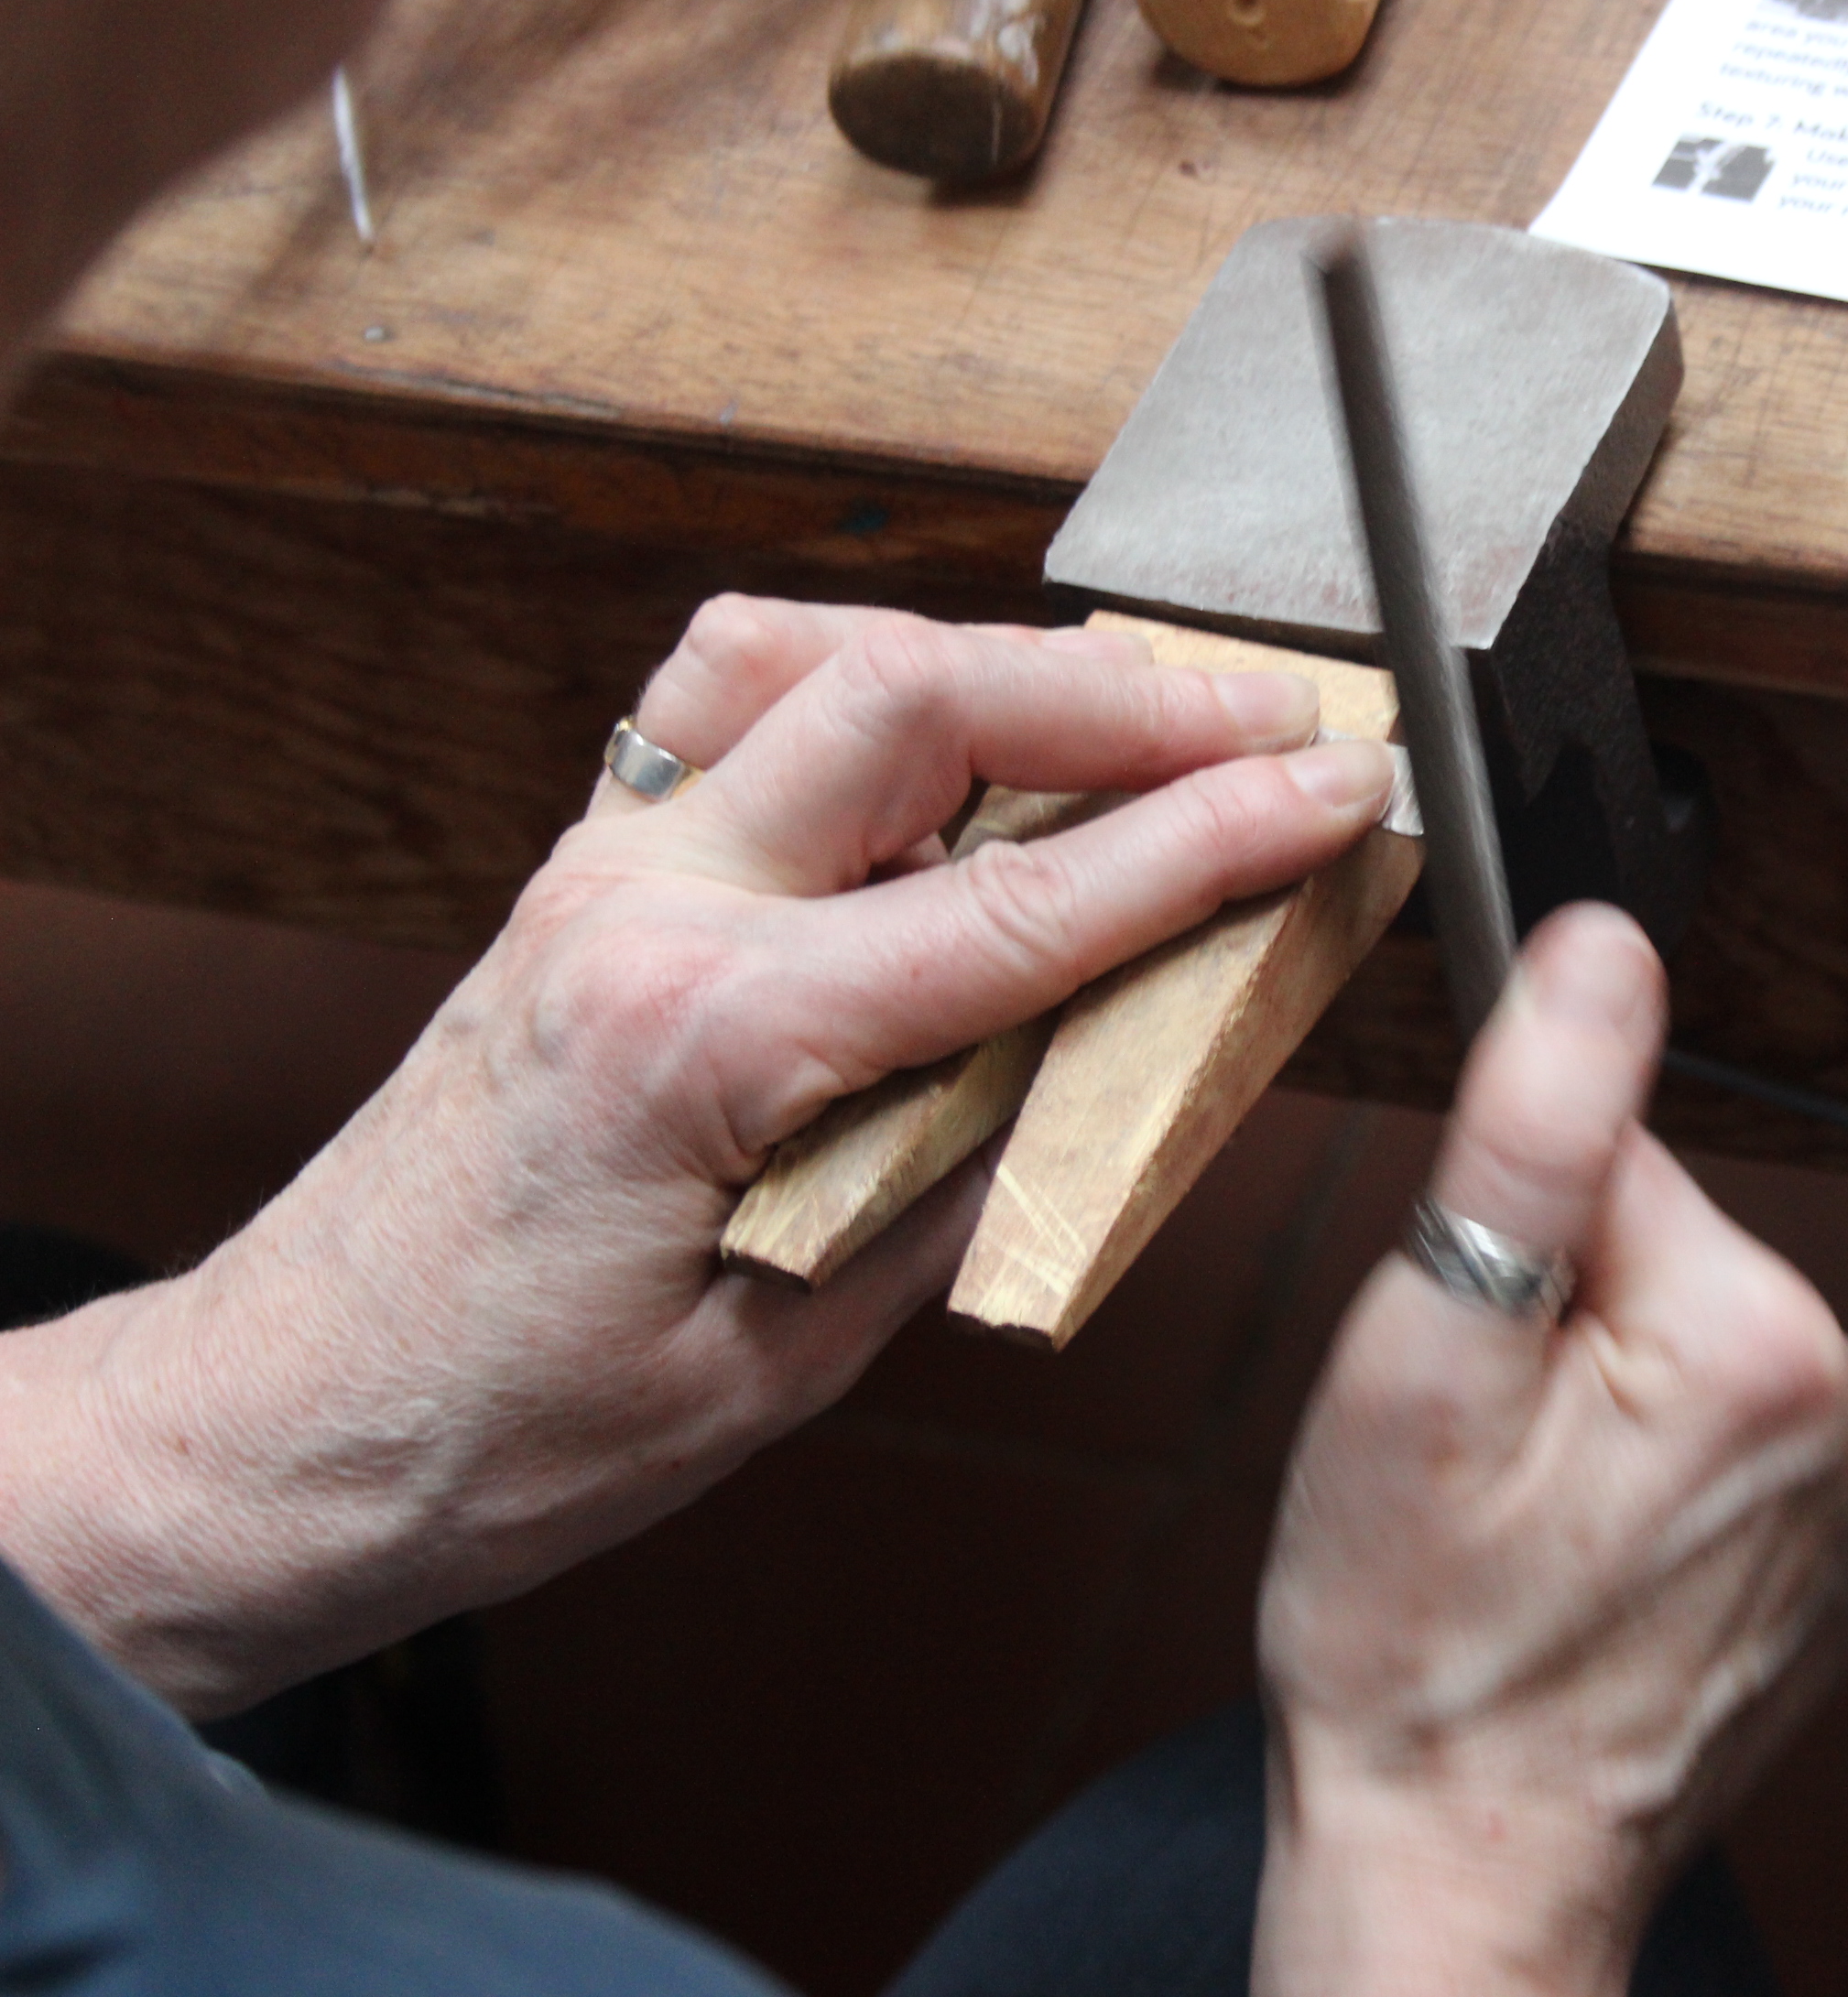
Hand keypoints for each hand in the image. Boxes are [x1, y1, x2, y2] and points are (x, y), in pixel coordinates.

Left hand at [0, 595, 1394, 1715]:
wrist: (284, 1428)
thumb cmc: (504, 1425)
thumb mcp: (788, 1357)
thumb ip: (962, 1179)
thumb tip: (1116, 1051)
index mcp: (703, 1036)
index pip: (1020, 905)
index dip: (1208, 839)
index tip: (1331, 791)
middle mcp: (642, 908)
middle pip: (915, 696)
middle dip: (1128, 694)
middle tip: (1276, 715)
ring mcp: (600, 869)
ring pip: (808, 652)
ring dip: (992, 657)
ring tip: (1131, 707)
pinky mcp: (586, 876)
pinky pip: (727, 702)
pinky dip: (861, 678)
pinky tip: (945, 734)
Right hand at [1254, 907, 1847, 1996]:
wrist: (1467, 1870)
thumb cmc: (1416, 1649)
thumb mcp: (1422, 1362)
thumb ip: (1530, 1131)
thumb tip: (1605, 945)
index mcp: (1761, 1335)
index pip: (1613, 1160)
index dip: (1502, 1237)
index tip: (1461, 1353)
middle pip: (1666, 1252)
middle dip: (1560, 1324)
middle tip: (1479, 1464)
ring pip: (1697, 1347)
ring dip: (1607, 1404)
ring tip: (1530, 1532)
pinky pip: (1738, 1444)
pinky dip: (1660, 1479)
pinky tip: (1593, 1569)